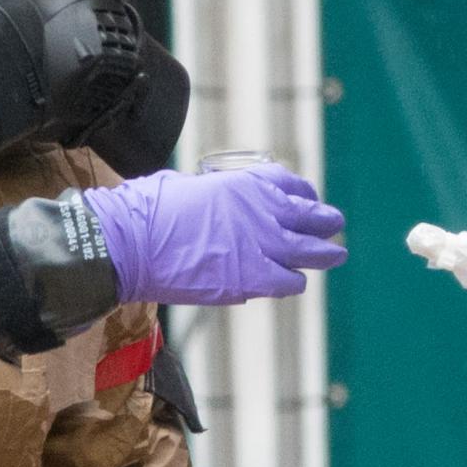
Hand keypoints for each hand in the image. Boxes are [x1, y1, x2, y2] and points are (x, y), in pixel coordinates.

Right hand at [84, 166, 346, 306]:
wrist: (132, 244)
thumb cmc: (147, 211)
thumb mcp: (186, 186)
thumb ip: (212, 195)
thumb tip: (210, 202)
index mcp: (246, 183)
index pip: (292, 185)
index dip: (304, 194)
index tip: (308, 199)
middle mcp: (263, 212)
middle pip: (312, 216)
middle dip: (325, 222)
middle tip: (333, 226)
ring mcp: (262, 246)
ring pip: (312, 252)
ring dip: (323, 254)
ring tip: (334, 255)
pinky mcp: (253, 279)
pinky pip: (290, 282)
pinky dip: (292, 282)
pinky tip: (291, 282)